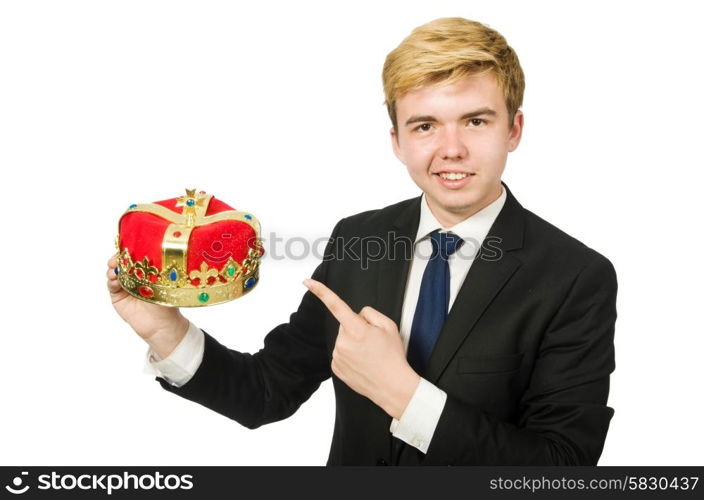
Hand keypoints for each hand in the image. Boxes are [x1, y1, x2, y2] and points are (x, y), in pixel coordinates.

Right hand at [106, 254, 188, 357]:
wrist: (161, 324)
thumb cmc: (166, 302)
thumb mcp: (163, 283)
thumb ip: (155, 270)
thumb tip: (150, 254)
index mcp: (146, 271)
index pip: (134, 256)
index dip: (128, 251)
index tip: (125, 249)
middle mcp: (134, 276)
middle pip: (121, 262)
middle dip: (117, 258)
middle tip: (117, 259)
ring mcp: (125, 286)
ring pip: (114, 272)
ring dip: (113, 269)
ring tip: (115, 270)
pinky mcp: (118, 297)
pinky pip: (111, 285)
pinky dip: (112, 281)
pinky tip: (116, 281)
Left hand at [303, 278, 419, 418]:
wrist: (393, 387)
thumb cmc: (393, 357)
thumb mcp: (389, 326)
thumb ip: (370, 314)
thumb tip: (357, 315)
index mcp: (356, 330)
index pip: (336, 305)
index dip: (320, 291)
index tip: (307, 282)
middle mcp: (343, 343)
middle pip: (345, 325)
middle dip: (357, 329)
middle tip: (373, 342)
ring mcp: (338, 357)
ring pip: (343, 340)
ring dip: (353, 343)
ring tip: (370, 355)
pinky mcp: (336, 368)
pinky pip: (341, 353)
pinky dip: (350, 355)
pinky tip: (362, 363)